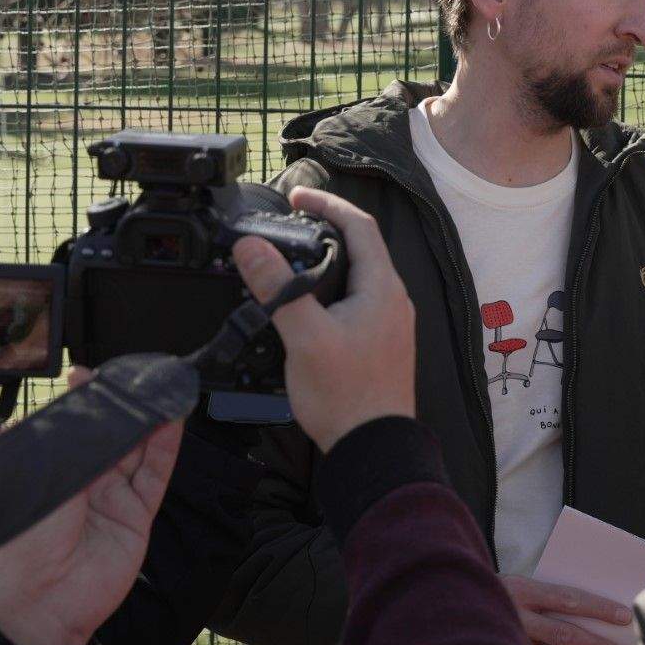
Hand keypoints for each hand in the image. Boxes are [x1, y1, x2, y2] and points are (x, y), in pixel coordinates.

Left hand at [0, 367, 183, 644]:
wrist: (37, 606)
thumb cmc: (18, 548)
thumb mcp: (36, 478)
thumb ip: (65, 435)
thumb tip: (78, 388)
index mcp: (46, 470)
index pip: (72, 425)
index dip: (84, 400)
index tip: (91, 373)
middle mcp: (80, 481)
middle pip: (109, 432)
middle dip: (122, 404)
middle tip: (135, 375)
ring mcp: (110, 498)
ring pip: (136, 448)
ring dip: (149, 419)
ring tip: (161, 388)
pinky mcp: (135, 516)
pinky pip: (154, 475)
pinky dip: (165, 446)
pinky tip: (171, 419)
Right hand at [232, 186, 414, 452]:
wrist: (373, 448)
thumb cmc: (346, 396)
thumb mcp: (304, 337)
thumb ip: (279, 289)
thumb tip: (251, 246)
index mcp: (382, 288)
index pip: (359, 225)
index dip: (327, 204)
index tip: (295, 197)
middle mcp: (393, 299)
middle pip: (363, 246)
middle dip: (327, 227)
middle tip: (292, 222)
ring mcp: (390, 323)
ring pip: (361, 274)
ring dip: (330, 258)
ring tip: (294, 257)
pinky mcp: (382, 343)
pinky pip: (359, 299)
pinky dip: (334, 286)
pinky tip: (310, 303)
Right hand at [500, 575, 632, 644]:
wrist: (449, 605)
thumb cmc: (493, 594)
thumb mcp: (517, 586)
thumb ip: (544, 598)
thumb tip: (587, 612)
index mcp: (522, 587)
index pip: (568, 597)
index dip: (598, 607)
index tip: (624, 615)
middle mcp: (514, 613)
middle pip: (564, 632)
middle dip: (595, 644)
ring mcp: (506, 638)